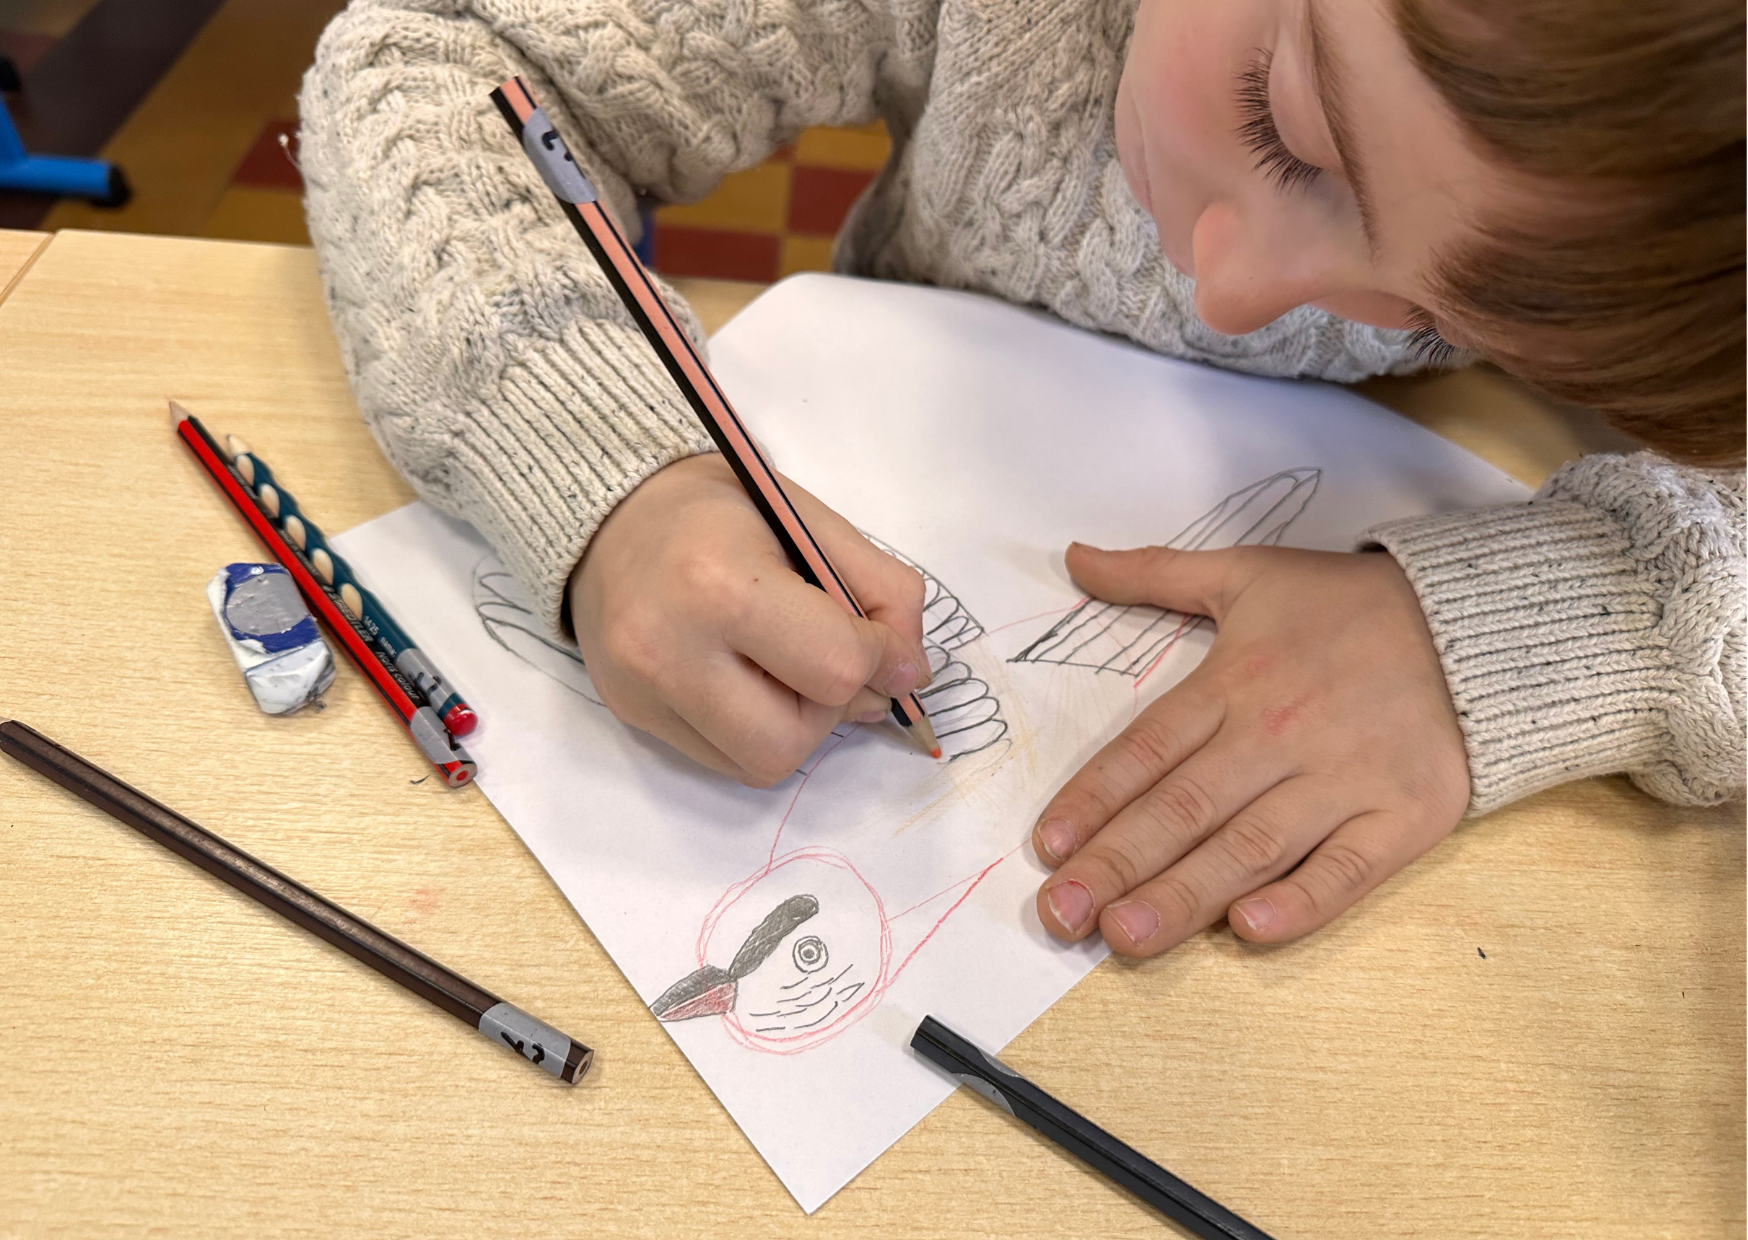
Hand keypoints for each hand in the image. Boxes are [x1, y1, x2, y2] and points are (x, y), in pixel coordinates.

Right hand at [569, 454, 928, 785]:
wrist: (612, 514)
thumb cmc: (720, 509)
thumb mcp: (812, 522)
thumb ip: (882, 592)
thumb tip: (910, 675)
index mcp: (719, 584)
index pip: (835, 666)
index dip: (878, 656)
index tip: (876, 634)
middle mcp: (667, 649)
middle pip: (791, 740)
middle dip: (829, 706)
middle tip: (821, 656)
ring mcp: (642, 692)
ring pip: (759, 764)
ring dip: (795, 726)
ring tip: (781, 666)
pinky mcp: (631, 716)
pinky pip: (723, 760)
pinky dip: (755, 730)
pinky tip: (744, 677)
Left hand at [1032, 542, 1469, 955]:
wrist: (1482, 622)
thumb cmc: (1350, 606)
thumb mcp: (1248, 572)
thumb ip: (1155, 573)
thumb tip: (1073, 556)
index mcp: (1236, 681)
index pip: (1148, 749)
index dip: (1093, 799)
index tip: (1046, 848)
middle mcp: (1280, 734)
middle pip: (1186, 806)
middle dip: (1118, 863)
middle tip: (1061, 914)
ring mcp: (1344, 780)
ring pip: (1251, 846)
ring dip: (1186, 895)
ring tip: (1126, 935)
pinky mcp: (1404, 817)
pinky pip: (1346, 870)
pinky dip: (1301, 902)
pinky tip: (1250, 932)